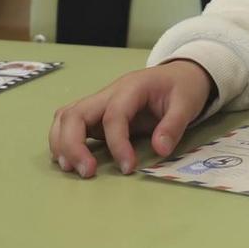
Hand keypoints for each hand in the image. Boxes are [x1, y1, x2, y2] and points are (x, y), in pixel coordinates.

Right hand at [47, 59, 214, 177]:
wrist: (179, 75)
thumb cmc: (182, 88)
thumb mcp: (187, 103)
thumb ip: (174, 125)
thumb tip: (159, 149)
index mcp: (131, 88)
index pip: (113, 115)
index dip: (117, 144)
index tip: (128, 168)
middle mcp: (108, 94)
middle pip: (75, 114)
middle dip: (73, 145)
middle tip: (87, 172)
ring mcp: (100, 103)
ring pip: (66, 117)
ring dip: (62, 143)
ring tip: (72, 169)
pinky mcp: (97, 115)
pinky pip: (70, 124)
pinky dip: (63, 141)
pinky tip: (70, 161)